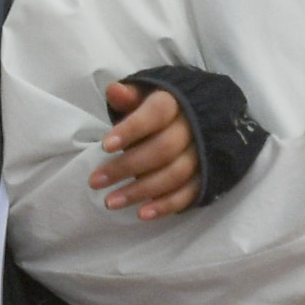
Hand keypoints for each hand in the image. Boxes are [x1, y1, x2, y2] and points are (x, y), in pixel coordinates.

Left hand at [93, 81, 201, 220]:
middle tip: (95, 182)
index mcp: (176, 104)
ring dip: (141, 191)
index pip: (156, 114)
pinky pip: (189, 193)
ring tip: (110, 202)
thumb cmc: (165, 111)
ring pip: (174, 175)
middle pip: (162, 149)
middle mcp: (193, 129)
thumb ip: (131, 97)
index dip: (132, 129)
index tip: (105, 145)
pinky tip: (142, 214)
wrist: (208, 120)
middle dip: (127, 167)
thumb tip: (114, 90)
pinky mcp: (207, 177)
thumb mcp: (148, 98)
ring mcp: (202, 155)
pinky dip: (166, 205)